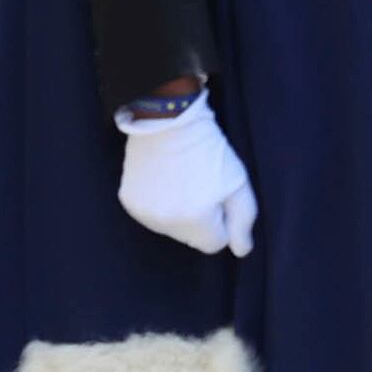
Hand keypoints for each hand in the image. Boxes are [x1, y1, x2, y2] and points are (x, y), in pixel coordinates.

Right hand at [116, 97, 257, 257]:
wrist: (168, 120)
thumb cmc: (210, 150)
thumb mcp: (239, 184)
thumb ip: (243, 221)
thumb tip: (241, 251)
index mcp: (195, 219)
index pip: (214, 244)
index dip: (222, 220)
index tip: (218, 196)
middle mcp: (166, 222)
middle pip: (192, 238)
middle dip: (201, 218)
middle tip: (201, 184)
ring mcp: (143, 212)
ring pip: (171, 227)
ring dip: (179, 212)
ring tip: (182, 179)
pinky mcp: (128, 201)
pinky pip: (152, 215)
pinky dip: (160, 203)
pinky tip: (164, 179)